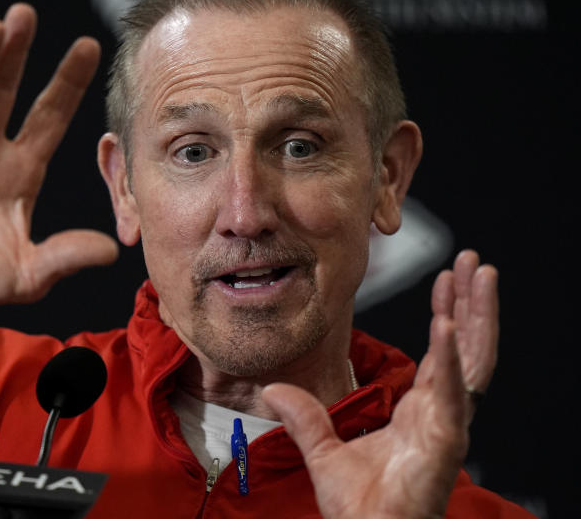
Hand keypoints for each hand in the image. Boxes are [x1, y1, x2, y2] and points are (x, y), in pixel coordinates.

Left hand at [262, 250, 498, 518]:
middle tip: (475, 262)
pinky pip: (449, 393)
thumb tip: (275, 390)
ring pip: (472, 362)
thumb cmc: (360, 509)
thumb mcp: (323, 453)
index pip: (441, 354)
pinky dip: (449, 358)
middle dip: (474, 304)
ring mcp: (447, 427)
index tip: (445, 279)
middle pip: (467, 350)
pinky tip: (447, 324)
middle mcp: (441, 415)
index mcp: (420, 413)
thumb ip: (304, 418)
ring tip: (481, 275)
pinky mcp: (444, 443)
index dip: (448, 316)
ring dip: (477, 316)